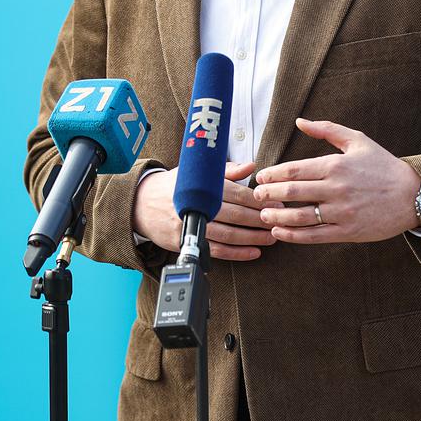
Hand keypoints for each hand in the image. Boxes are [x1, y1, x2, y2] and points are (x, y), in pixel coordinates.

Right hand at [132, 161, 281, 260]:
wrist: (141, 204)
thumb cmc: (175, 186)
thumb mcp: (197, 173)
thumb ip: (226, 171)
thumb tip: (252, 166)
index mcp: (202, 186)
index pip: (236, 192)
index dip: (258, 199)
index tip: (276, 202)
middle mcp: (197, 205)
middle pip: (234, 214)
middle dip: (259, 219)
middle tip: (279, 220)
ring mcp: (190, 225)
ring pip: (227, 234)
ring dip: (252, 238)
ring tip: (271, 238)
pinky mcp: (185, 242)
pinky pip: (215, 251)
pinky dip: (236, 253)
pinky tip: (253, 252)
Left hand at [253, 118, 420, 243]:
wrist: (414, 194)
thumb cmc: (384, 166)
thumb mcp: (358, 140)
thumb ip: (327, 130)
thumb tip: (299, 121)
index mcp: (337, 165)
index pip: (294, 169)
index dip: (272, 175)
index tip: (260, 178)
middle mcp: (337, 188)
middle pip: (292, 192)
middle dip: (269, 196)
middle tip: (256, 197)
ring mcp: (342, 212)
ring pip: (300, 217)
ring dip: (277, 218)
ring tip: (264, 217)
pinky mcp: (348, 232)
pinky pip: (314, 236)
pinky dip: (293, 236)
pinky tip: (280, 233)